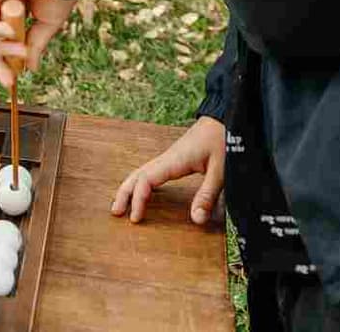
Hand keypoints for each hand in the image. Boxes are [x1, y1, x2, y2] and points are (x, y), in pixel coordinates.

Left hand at [0, 0, 76, 88]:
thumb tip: (29, 68)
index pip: (2, 39)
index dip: (1, 59)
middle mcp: (1, 3)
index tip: (4, 80)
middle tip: (5, 81)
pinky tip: (10, 32)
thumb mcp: (47, 26)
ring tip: (22, 51)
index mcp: (15, 11)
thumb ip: (34, 45)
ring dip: (5, 46)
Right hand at [111, 115, 225, 225]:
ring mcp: (169, 158)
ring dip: (130, 187)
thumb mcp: (220, 171)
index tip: (135, 218)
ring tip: (122, 204)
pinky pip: (151, 171)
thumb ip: (207, 196)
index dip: (137, 199)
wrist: (224, 118)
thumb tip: (195, 220)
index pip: (146, 180)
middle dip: (124, 193)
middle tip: (115, 213)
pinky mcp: (175, 158)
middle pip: (137, 174)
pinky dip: (141, 182)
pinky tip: (143, 192)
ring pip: (142, 172)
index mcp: (174, 161)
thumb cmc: (222, 140)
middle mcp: (167, 158)